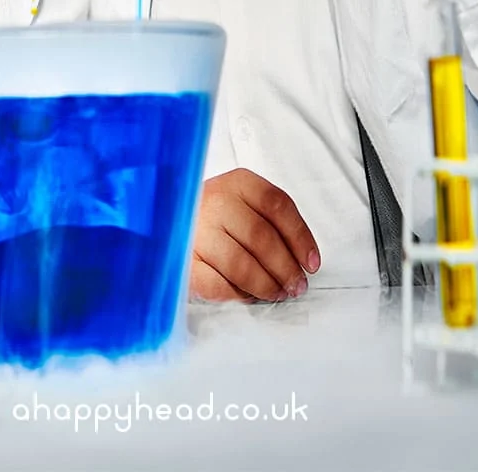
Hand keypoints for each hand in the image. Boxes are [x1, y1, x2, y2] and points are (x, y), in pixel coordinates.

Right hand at [190, 169, 319, 301]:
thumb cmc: (213, 217)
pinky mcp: (183, 261)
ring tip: (275, 292)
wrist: (165, 221)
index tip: (311, 262)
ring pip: (241, 263)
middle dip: (285, 267)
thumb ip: (268, 222)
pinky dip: (237, 294)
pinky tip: (246, 294)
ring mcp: (195, 230)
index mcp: (236, 183)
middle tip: (296, 284)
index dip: (300, 237)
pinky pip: (217, 284)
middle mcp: (215, 201)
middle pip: (261, 236)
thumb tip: (300, 259)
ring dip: (265, 284)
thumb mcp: (241, 203)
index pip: (277, 204)